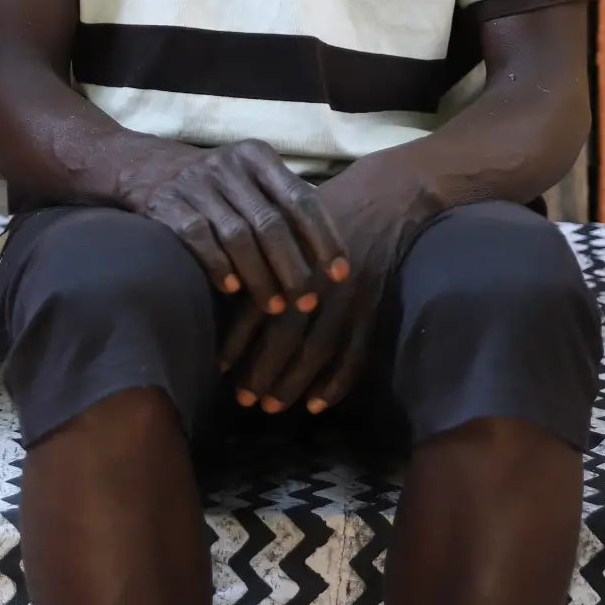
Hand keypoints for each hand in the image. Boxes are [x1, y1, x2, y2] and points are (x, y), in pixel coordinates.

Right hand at [125, 138, 349, 316]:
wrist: (143, 166)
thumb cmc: (215, 184)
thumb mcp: (249, 178)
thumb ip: (283, 204)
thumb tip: (332, 255)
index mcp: (257, 156)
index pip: (301, 198)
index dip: (325, 238)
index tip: (341, 273)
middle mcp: (229, 165)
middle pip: (271, 223)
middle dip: (294, 268)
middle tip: (308, 302)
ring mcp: (196, 183)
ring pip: (238, 237)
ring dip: (260, 277)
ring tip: (275, 307)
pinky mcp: (168, 203)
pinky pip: (199, 239)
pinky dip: (219, 267)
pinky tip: (233, 290)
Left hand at [220, 160, 431, 412]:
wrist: (386, 197)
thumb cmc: (324, 212)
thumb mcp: (287, 222)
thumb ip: (257, 254)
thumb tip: (218, 287)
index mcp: (290, 256)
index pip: (257, 305)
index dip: (237, 341)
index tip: (219, 369)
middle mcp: (318, 278)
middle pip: (286, 333)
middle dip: (262, 370)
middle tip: (243, 399)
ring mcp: (349, 295)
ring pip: (318, 348)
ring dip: (293, 383)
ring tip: (272, 406)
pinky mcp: (374, 308)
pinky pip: (355, 353)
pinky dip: (336, 383)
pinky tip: (316, 404)